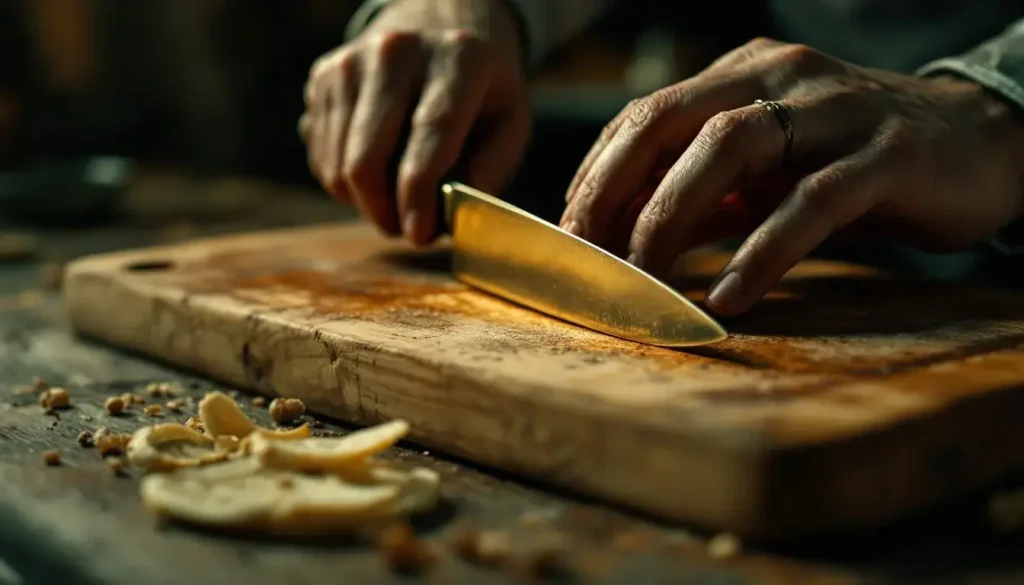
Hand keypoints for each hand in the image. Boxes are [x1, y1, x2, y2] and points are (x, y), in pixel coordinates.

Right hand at [300, 0, 531, 244]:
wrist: (440, 21)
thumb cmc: (482, 85)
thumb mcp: (511, 120)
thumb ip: (491, 170)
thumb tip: (450, 216)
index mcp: (457, 58)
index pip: (430, 133)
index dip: (418, 193)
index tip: (418, 234)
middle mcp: (396, 52)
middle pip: (367, 156)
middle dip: (383, 211)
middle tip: (405, 230)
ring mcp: (351, 62)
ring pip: (338, 164)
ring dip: (364, 203)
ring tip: (395, 205)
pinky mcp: (324, 76)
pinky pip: (322, 156)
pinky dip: (345, 183)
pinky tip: (376, 174)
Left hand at [560, 37, 1023, 315]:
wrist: (979, 144)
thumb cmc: (857, 163)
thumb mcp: (770, 175)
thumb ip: (706, 198)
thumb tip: (630, 237)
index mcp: (745, 75)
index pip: (648, 114)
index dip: (599, 172)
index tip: (569, 229)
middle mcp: (783, 78)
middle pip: (672, 121)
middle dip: (614, 188)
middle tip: (583, 250)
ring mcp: (836, 111)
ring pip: (730, 147)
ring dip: (672, 215)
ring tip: (642, 274)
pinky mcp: (886, 156)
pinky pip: (810, 202)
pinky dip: (761, 250)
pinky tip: (729, 296)